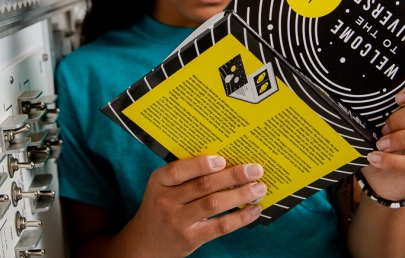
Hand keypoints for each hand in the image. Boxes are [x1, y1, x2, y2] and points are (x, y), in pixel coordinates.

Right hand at [125, 155, 265, 257]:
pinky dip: (240, 217)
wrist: (145, 243)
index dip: (201, 164)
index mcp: (159, 181)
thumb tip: (226, 159)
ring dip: (240, 195)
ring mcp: (178, 221)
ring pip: (214, 204)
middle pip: (203, 186)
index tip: (222, 159)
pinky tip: (253, 209)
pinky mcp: (190, 238)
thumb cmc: (161, 206)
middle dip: (232, 176)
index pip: (178, 170)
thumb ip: (185, 174)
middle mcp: (166, 201)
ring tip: (259, 187)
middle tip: (255, 169)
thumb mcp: (162, 187)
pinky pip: (220, 226)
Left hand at [360, 79, 404, 200]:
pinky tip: (376, 158)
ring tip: (381, 144)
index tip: (399, 98)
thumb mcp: (379, 125)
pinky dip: (392, 161)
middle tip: (383, 129)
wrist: (378, 180)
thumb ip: (380, 111)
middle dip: (401, 117)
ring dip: (400, 138)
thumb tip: (362, 101)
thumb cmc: (381, 147)